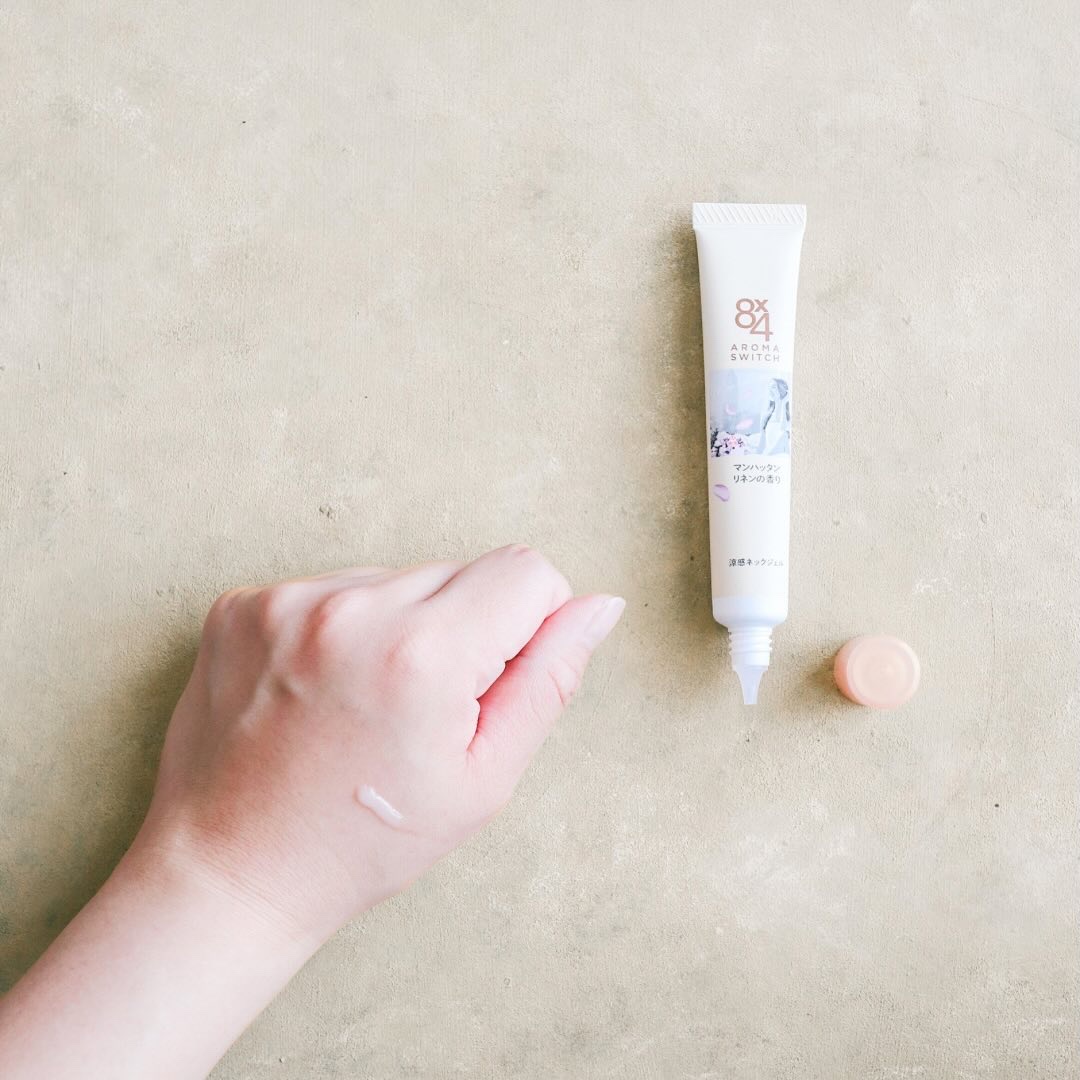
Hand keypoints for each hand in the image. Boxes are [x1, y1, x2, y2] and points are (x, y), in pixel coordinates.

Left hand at [139, 545, 624, 943]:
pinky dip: (341, 630)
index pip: (528, 571)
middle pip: (462, 572)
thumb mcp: (483, 779)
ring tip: (363, 705)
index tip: (491, 681)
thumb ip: (549, 679)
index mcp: (421, 655)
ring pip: (397, 579)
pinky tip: (319, 693)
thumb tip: (600, 607)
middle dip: (463, 630)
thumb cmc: (363, 842)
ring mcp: (286, 602)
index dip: (530, 625)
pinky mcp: (241, 605)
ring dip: (400, 628)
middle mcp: (350, 609)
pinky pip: (332, 589)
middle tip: (418, 711)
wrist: (228, 872)